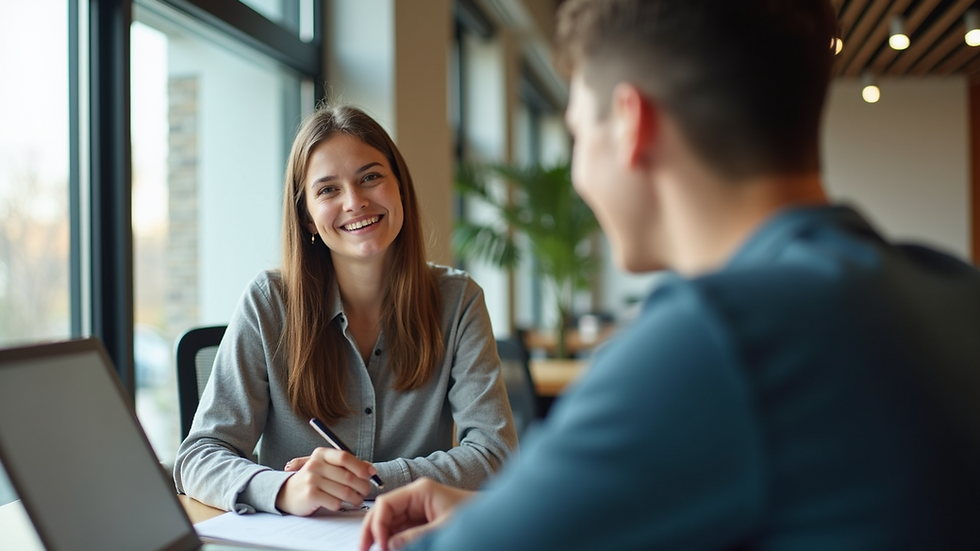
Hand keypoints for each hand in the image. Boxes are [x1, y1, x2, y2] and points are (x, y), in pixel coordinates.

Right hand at [275, 447, 377, 515]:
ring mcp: (311, 480)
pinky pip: (335, 502)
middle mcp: (315, 465)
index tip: (372, 474)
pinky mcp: (310, 495)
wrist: (286, 493)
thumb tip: (369, 469)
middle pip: (348, 476)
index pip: (345, 457)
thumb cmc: (312, 480)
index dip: (361, 466)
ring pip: (344, 491)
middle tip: (366, 491)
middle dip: (362, 486)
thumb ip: (346, 465)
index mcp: (321, 454)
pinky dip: (341, 505)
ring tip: (357, 500)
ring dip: (355, 498)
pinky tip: (339, 504)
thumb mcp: (326, 467)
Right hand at [360, 478, 474, 550]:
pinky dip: (392, 538)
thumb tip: (390, 545)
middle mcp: (415, 496)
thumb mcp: (443, 528)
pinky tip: (388, 548)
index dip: (378, 524)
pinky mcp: (421, 518)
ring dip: (381, 535)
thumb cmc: (474, 514)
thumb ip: (416, 537)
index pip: (386, 503)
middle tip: (364, 549)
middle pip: (383, 511)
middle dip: (372, 529)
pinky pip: (400, 528)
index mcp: (420, 491)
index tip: (380, 545)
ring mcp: (417, 507)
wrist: (493, 518)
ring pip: (389, 521)